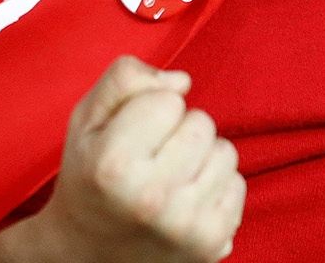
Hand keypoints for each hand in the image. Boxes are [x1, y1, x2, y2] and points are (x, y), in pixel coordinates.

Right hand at [0, 56, 243, 262]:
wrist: (86, 255)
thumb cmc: (89, 177)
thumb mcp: (86, 120)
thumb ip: (126, 79)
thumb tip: (183, 82)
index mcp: (113, 165)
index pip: (169, 100)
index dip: (148, 111)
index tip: (129, 140)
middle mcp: (151, 199)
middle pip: (203, 123)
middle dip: (179, 132)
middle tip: (149, 162)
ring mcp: (185, 225)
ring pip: (227, 151)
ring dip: (202, 159)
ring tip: (167, 182)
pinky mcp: (213, 242)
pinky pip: (238, 184)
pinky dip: (215, 187)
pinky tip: (183, 204)